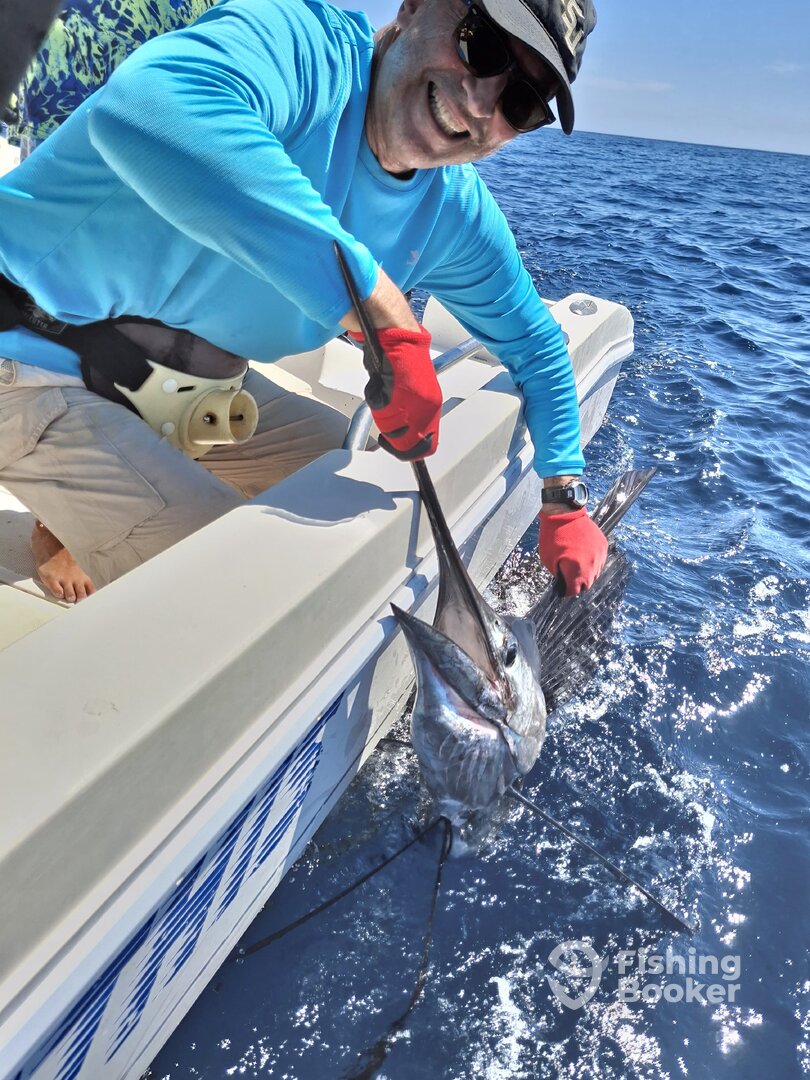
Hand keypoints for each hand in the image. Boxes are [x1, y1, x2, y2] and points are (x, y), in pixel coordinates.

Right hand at [350, 325, 441, 460]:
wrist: (397, 338)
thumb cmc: (401, 361)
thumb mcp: (410, 395)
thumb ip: (410, 416)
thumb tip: (405, 437)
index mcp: (433, 408)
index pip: (427, 445)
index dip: (410, 451)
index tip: (400, 448)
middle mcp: (428, 407)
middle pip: (407, 443)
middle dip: (392, 439)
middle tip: (385, 426)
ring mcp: (414, 402)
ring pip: (392, 430)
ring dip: (381, 418)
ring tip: (382, 396)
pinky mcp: (399, 394)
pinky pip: (381, 412)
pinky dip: (375, 402)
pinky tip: (379, 386)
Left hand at [538, 507, 607, 595]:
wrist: (564, 513)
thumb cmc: (552, 536)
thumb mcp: (548, 559)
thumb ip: (558, 574)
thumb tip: (563, 582)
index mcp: (576, 571)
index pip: (575, 591)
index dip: (567, 591)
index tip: (563, 588)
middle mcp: (591, 565)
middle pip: (587, 584)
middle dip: (578, 584)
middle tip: (569, 577)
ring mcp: (599, 555)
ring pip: (595, 573)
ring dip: (586, 572)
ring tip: (576, 564)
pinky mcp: (603, 545)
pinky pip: (599, 560)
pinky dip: (592, 561)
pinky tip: (583, 554)